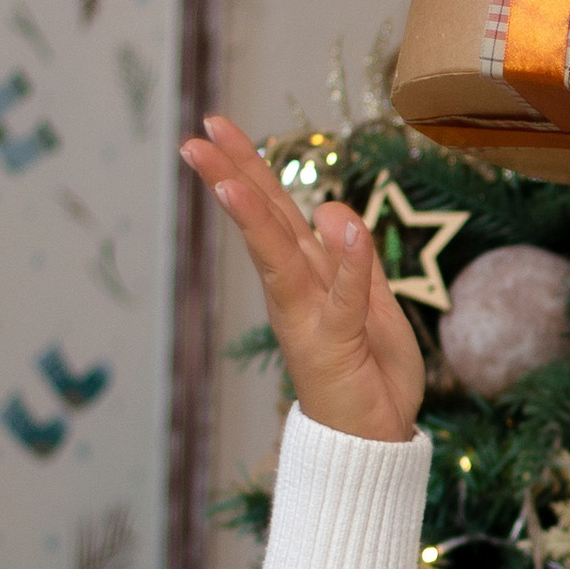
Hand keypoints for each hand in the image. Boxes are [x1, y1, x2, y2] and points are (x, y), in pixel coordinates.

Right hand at [181, 116, 426, 447]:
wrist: (375, 441)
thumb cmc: (369, 374)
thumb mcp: (370, 303)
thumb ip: (352, 259)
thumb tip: (331, 207)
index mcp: (304, 276)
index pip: (273, 211)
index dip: (248, 167)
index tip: (216, 127)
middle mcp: (296, 291)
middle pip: (263, 223)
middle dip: (232, 178)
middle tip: (194, 138)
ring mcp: (311, 317)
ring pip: (282, 257)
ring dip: (258, 218)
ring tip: (230, 181)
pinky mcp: (337, 343)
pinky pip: (345, 297)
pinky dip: (348, 263)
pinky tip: (340, 223)